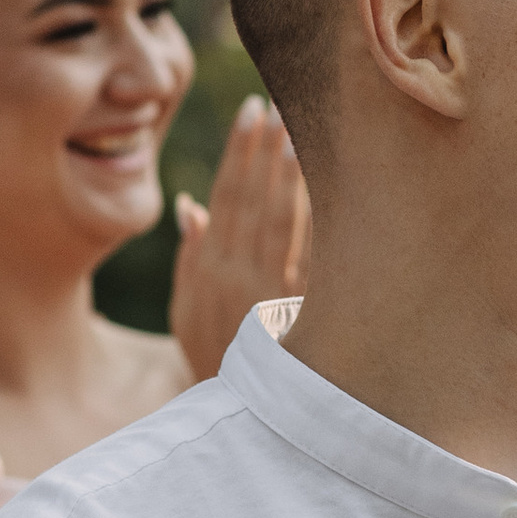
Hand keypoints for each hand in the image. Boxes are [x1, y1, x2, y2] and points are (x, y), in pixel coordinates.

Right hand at [169, 97, 310, 381]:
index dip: (237, 152)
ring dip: (291, 172)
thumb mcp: (187, 310)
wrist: (248, 414)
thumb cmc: (216, 355)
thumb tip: (191, 203)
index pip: (226, 196)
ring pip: (284, 219)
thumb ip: (191, 255)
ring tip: (302, 128)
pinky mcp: (302, 307)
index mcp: (209, 269)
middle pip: (255, 199)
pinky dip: (317, 215)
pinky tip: (329, 183)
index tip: (250, 113)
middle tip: (281, 103)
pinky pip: (312, 251)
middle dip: (266, 149)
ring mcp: (272, 291)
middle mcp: (239, 275)